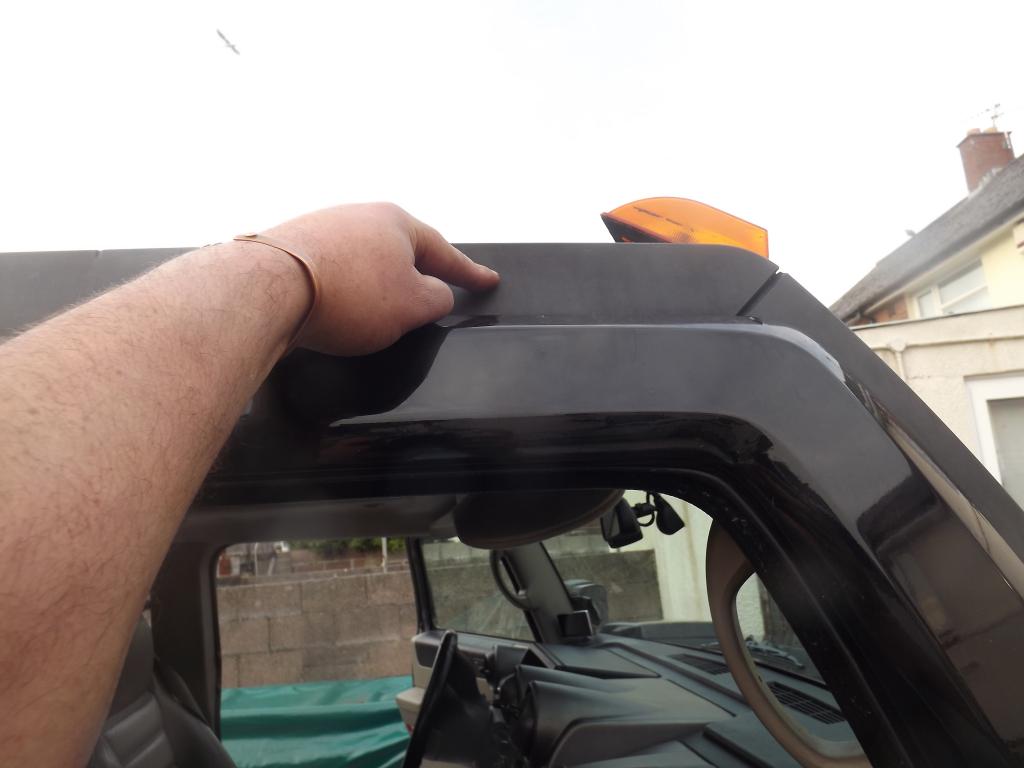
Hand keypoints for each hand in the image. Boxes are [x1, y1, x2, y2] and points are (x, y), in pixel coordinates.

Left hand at [262, 203, 498, 355]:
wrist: (269, 289)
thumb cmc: (348, 295)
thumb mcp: (414, 306)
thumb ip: (438, 300)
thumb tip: (434, 295)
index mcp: (397, 222)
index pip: (445, 253)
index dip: (470, 273)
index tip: (488, 280)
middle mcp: (360, 216)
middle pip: (401, 253)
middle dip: (415, 279)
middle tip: (429, 301)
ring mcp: (323, 229)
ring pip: (365, 264)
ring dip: (375, 290)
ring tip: (373, 319)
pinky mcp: (293, 249)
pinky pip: (334, 274)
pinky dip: (344, 294)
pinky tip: (337, 313)